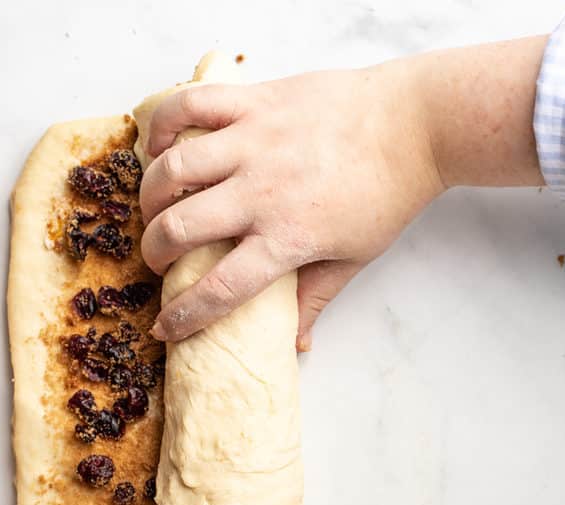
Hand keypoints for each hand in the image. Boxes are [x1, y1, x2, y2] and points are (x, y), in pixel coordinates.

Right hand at [140, 60, 443, 346]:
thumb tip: (297, 343)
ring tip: (154, 208)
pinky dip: (162, 123)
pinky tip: (158, 145)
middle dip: (155, 253)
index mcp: (287, 238)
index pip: (219, 290)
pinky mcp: (255, 101)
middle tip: (158, 259)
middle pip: (179, 229)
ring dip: (150, 195)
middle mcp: (261, 191)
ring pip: (172, 168)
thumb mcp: (354, 257)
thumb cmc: (387, 193)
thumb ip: (316, 297)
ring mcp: (253, 141)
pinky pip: (190, 104)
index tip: (164, 328)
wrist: (414, 125)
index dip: (183, 316)